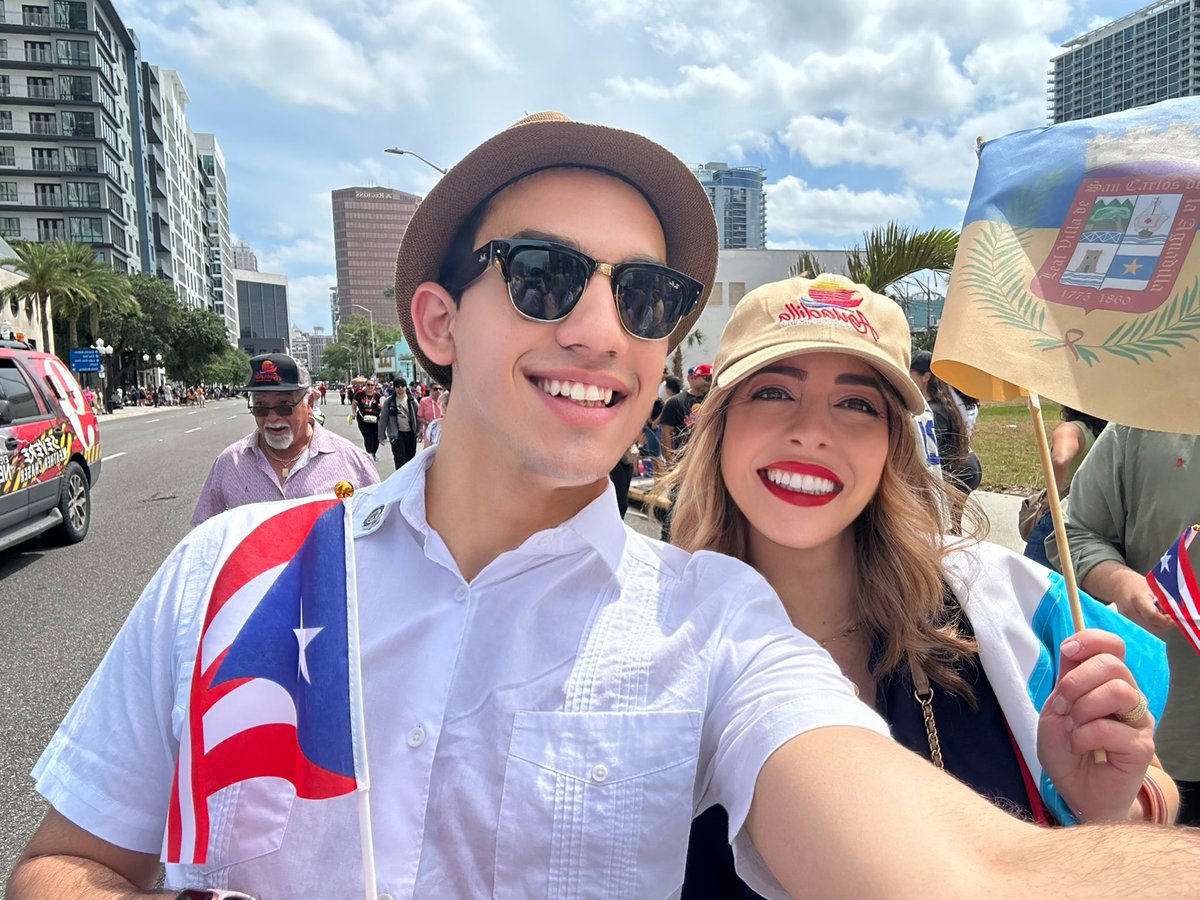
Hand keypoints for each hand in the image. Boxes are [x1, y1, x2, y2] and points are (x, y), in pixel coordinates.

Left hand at [1037, 629, 1154, 821]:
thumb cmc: (1066, 750)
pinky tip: (1079, 747)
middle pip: (1113, 664)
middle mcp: (1127, 696)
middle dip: (1076, 681)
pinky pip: (1111, 728)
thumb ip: (1065, 681)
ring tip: (1072, 728)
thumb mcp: (1054, 710)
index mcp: (1104, 682)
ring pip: (1118, 691)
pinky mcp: (1142, 747)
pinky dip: (1084, 736)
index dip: (1091, 640)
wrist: (1076, 791)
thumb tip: (1073, 649)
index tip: (1068, 650)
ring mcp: (1138, 720)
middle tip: (1061, 707)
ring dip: (1083, 708)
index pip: (1112, 646)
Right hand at [1087, 563, 1173, 635]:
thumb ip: (1164, 600)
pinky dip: (1153, 626)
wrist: (1118, 585)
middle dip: (1166, 623)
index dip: (1167, 619)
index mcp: (1137, 599)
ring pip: (1151, 631)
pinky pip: (1145, 630)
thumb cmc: (1136, 584)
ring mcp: (1127, 620)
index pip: (1153, 616)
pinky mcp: (1127, 625)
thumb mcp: (1153, 587)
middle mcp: (1130, 612)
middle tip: (1170, 615)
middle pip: (1153, 627)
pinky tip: (1153, 617)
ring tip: (1160, 614)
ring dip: (1160, 625)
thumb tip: (1177, 614)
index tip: (1175, 616)